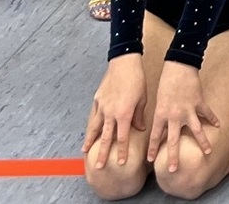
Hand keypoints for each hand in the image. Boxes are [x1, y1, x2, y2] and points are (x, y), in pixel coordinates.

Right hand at [83, 54, 147, 170]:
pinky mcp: (97, 99)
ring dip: (90, 140)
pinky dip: (90, 124)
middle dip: (103, 152)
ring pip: (94, 127)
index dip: (121, 151)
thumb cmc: (137, 80)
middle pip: (106, 137)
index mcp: (124, 114)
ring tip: (85, 151)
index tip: (120, 162)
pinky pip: (93, 115)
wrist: (125, 62)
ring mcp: (102, 106)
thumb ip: (139, 116)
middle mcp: (111, 113)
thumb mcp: (142, 99)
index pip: (122, 137)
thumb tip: (140, 129)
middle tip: (99, 166)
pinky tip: (88, 131)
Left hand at [147, 60, 218, 172]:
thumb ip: (158, 114)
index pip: (155, 137)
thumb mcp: (156, 99)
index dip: (153, 149)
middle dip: (173, 156)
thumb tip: (150, 126)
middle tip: (173, 170)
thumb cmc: (164, 81)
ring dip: (202, 143)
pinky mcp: (199, 102)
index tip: (151, 161)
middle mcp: (174, 116)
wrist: (178, 66)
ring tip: (208, 152)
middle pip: (173, 140)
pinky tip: (218, 125)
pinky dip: (213, 119)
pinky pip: (207, 113)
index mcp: (161, 114)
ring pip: (196, 131)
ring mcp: (188, 110)